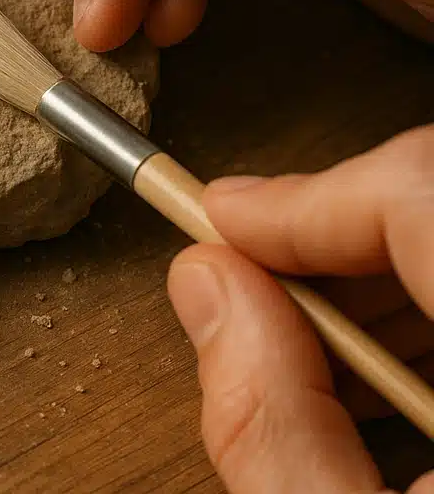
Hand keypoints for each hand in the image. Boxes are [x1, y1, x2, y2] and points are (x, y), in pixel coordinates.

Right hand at [167, 128, 433, 491]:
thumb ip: (272, 423)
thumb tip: (205, 284)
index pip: (423, 195)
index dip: (306, 199)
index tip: (226, 221)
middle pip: (433, 193)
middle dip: (327, 227)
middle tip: (251, 274)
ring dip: (368, 261)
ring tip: (302, 331)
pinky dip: (415, 289)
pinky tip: (377, 360)